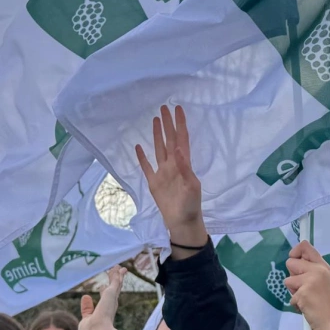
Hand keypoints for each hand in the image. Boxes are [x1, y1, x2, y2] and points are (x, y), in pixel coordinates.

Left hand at [79, 266, 124, 329]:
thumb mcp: (86, 317)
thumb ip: (87, 308)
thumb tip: (85, 296)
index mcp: (105, 311)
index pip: (105, 299)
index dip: (103, 292)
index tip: (101, 286)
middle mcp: (111, 304)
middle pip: (115, 289)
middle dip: (116, 281)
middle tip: (117, 273)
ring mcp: (112, 298)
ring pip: (117, 283)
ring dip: (117, 274)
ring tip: (118, 267)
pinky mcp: (111, 293)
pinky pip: (115, 280)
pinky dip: (116, 274)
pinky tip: (117, 268)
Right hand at [135, 105, 207, 252]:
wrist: (182, 222)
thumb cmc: (191, 205)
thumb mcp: (191, 186)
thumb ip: (184, 167)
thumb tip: (178, 149)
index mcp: (184, 163)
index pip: (182, 139)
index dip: (180, 124)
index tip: (178, 108)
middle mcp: (173, 164)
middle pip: (170, 139)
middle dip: (168, 124)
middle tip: (163, 107)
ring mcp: (163, 172)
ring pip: (159, 148)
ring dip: (157, 134)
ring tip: (154, 120)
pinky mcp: (154, 182)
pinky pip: (147, 166)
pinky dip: (142, 157)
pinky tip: (138, 147)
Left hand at [285, 241, 329, 329]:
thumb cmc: (328, 304)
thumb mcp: (323, 281)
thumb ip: (311, 270)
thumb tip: (293, 261)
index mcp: (323, 265)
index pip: (304, 246)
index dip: (295, 252)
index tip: (296, 262)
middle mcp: (317, 270)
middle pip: (291, 262)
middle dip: (293, 276)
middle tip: (305, 288)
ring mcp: (310, 280)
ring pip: (288, 280)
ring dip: (294, 291)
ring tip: (307, 298)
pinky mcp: (303, 293)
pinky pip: (290, 296)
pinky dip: (296, 304)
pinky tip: (307, 307)